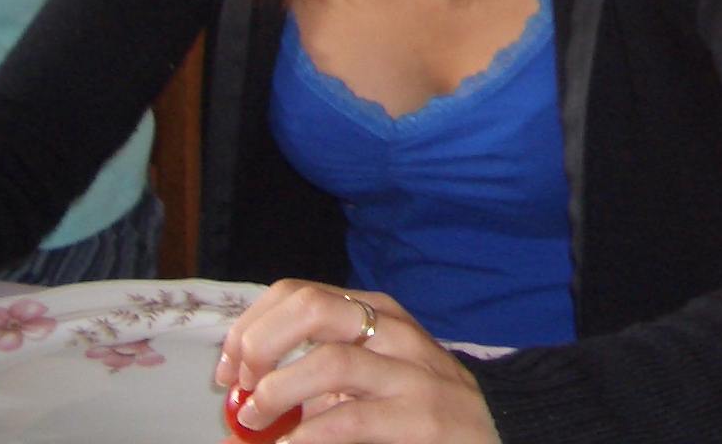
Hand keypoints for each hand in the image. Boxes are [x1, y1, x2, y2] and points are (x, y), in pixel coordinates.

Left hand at [214, 281, 499, 443]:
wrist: (493, 432)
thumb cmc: (417, 404)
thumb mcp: (369, 373)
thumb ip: (316, 372)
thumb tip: (243, 388)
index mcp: (375, 312)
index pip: (296, 292)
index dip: (249, 327)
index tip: (229, 371)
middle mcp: (393, 331)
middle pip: (311, 309)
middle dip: (260, 346)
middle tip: (243, 388)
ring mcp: (411, 373)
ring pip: (330, 362)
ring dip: (277, 393)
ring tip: (257, 420)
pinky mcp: (421, 418)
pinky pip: (348, 420)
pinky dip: (305, 436)